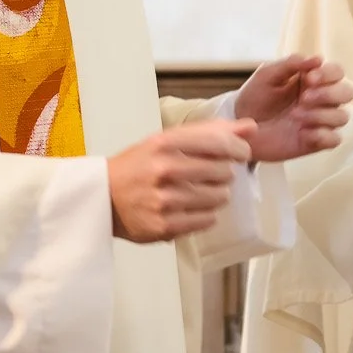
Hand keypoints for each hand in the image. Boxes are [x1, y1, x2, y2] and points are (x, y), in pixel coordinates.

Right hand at [107, 119, 254, 242]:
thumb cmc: (138, 166)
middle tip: (212, 174)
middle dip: (224, 173)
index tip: (241, 153)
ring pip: (218, 198)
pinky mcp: (163, 226)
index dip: (238, 148)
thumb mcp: (167, 140)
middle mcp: (164, 170)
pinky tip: (192, 208)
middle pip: (224, 172)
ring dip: (216, 195)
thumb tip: (251, 127)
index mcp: (165, 143)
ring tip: (200, 191)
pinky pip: (207, 220)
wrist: (101, 197)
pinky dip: (205, 215)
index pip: (219, 142)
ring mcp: (164, 200)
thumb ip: (210, 132)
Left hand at [232, 55, 351, 162]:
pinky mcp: (315, 142)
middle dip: (329, 94)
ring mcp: (319, 122)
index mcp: (312, 81)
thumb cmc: (255, 98)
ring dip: (322, 115)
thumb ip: (290, 64)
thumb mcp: (267, 76)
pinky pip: (334, 139)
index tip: (308, 78)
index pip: (337, 72)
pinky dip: (323, 135)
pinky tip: (303, 133)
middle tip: (304, 98)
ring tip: (297, 116)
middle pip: (347, 93)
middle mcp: (321, 100)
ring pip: (342, 117)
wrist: (240, 126)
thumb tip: (317, 59)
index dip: (328, 74)